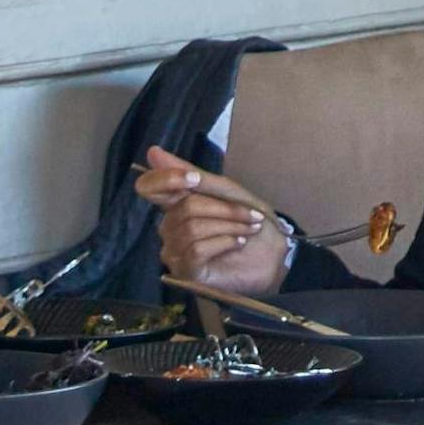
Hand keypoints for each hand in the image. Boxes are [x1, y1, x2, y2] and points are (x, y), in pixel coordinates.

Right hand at [137, 153, 295, 303]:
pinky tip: (238, 244)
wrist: (275, 253)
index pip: (148, 188)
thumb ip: (191, 173)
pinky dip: (224, 242)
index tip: (195, 180)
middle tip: (250, 215)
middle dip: (224, 209)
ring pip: (192, 229)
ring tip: (248, 230)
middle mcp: (169, 228)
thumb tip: (152, 152)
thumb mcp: (225, 191)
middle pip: (184, 208)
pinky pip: (196, 249)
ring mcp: (175, 252)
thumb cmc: (250, 220)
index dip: (166, 179)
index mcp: (176, 204)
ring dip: (229, 226)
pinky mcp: (186, 273)